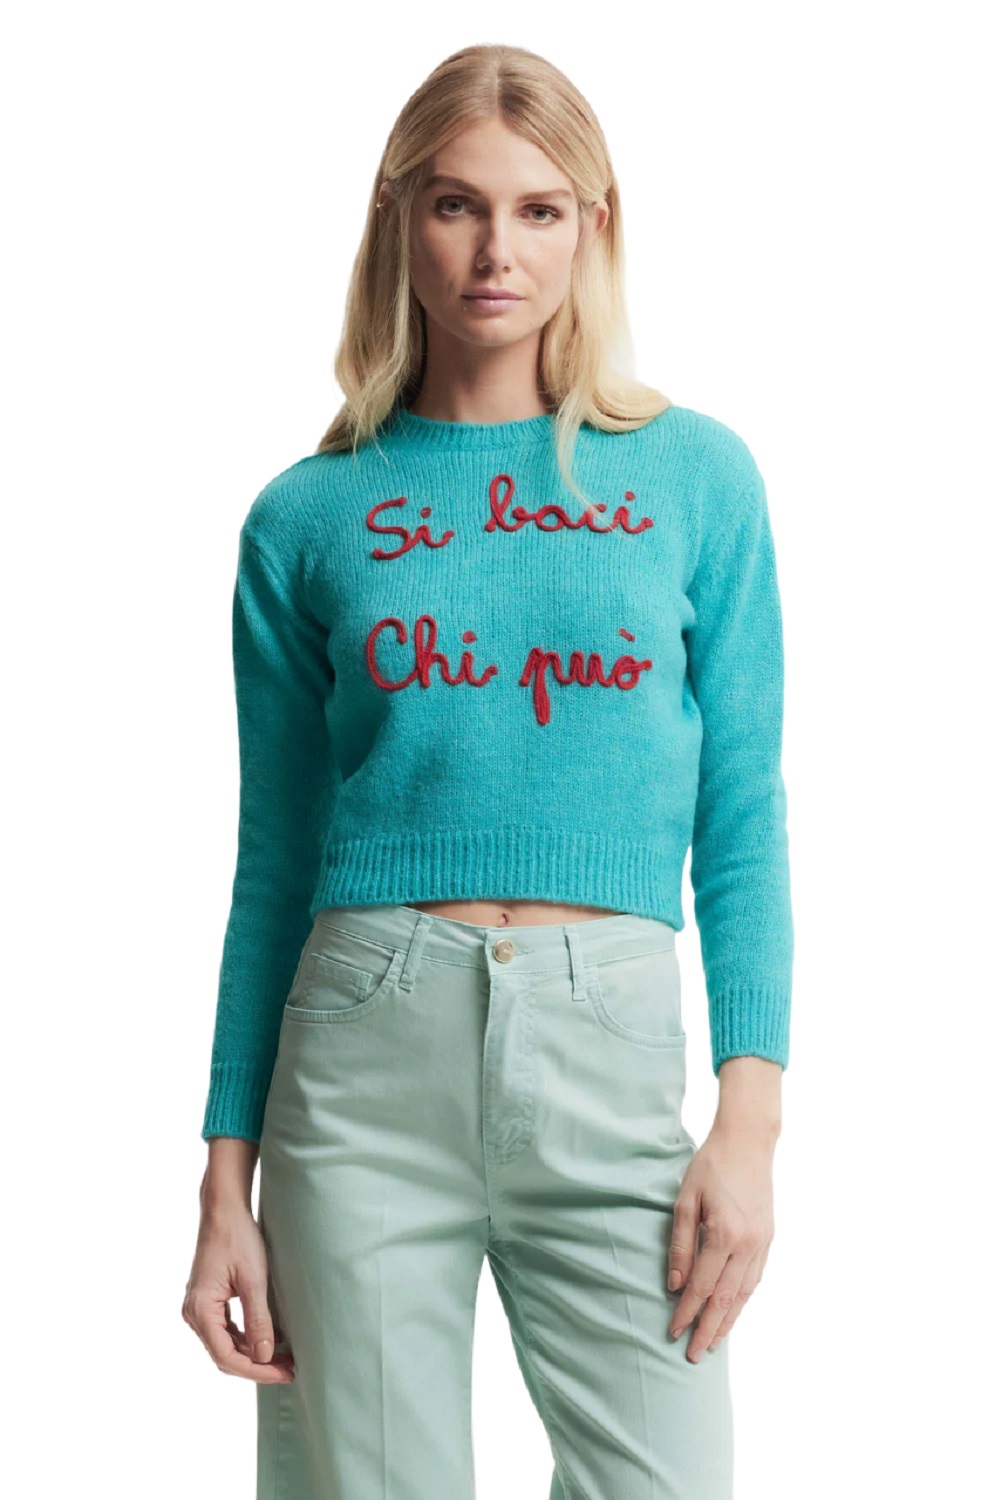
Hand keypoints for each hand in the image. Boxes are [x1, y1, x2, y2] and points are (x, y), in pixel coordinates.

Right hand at [182, 1198, 294, 1382]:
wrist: (223, 1210)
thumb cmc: (238, 1238)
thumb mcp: (253, 1279)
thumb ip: (258, 1320)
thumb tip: (265, 1356)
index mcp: (200, 1311)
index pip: (226, 1357)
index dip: (257, 1370)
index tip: (284, 1373)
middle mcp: (193, 1314)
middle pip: (224, 1355)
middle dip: (257, 1366)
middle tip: (289, 1370)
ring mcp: (198, 1308)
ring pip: (225, 1345)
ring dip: (253, 1354)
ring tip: (284, 1359)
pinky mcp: (207, 1301)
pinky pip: (225, 1330)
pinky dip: (246, 1339)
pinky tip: (269, 1340)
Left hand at [665, 1120, 776, 1360]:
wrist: (748, 1142)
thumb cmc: (710, 1166)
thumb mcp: (685, 1201)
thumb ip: (680, 1245)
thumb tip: (675, 1285)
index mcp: (724, 1234)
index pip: (702, 1286)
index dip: (686, 1312)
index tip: (673, 1332)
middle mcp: (748, 1244)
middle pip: (726, 1299)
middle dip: (708, 1329)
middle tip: (694, 1356)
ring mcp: (763, 1243)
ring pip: (745, 1294)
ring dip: (728, 1321)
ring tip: (714, 1343)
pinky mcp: (769, 1238)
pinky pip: (756, 1279)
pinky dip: (744, 1300)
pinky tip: (733, 1312)